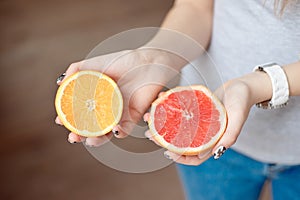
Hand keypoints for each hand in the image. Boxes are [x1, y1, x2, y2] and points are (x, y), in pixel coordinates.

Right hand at [55, 49, 176, 145]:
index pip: (79, 113)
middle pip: (90, 127)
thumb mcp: (95, 64)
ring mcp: (120, 114)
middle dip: (80, 135)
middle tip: (73, 137)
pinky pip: (127, 128)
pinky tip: (113, 129)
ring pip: (107, 133)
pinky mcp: (135, 116)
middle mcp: (106, 109)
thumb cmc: (123, 61)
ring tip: (90, 140)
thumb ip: (76, 71)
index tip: (59, 121)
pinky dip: (120, 132)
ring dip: (97, 140)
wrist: (148, 60)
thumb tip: (60, 82)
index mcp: (95, 99)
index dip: (68, 120)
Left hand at [145, 79, 253, 164]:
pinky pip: (180, 114)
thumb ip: (231, 135)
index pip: (195, 157)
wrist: (241, 86)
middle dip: (164, 141)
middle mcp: (203, 135)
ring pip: (177, 129)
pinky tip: (160, 101)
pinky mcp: (195, 112)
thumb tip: (218, 152)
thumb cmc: (242, 101)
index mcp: (213, 141)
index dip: (181, 158)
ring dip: (162, 125)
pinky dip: (169, 110)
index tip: (168, 152)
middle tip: (150, 134)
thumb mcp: (238, 116)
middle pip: (181, 144)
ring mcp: (198, 124)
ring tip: (149, 119)